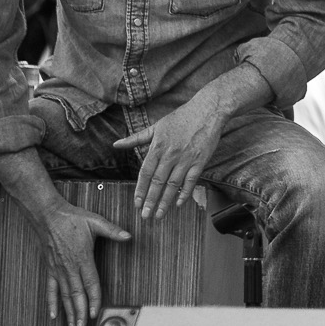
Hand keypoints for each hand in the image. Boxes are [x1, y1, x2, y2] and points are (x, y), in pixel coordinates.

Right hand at [36, 197, 131, 325]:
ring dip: (68, 313)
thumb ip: (113, 230)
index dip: (93, 299)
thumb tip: (129, 236)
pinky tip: (53, 316)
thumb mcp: (95, 221)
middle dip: (80, 313)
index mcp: (83, 258)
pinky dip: (52, 303)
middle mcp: (69, 268)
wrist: (48, 216)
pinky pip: (51, 289)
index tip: (94, 313)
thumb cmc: (73, 219)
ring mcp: (58, 270)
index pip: (90, 283)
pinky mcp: (50, 269)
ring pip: (64, 296)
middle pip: (76, 294)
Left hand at [114, 94, 227, 219]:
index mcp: (157, 147)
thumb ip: (136, 138)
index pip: (145, 173)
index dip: (140, 189)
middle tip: (145, 216)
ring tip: (159, 215)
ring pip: (173, 184)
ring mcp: (186, 158)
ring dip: (165, 201)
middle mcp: (170, 155)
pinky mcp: (200, 160)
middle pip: (158, 182)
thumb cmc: (182, 117)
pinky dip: (185, 193)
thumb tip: (115, 144)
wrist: (208, 109)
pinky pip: (191, 180)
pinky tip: (179, 203)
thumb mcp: (156, 126)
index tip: (136, 203)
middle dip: (150, 201)